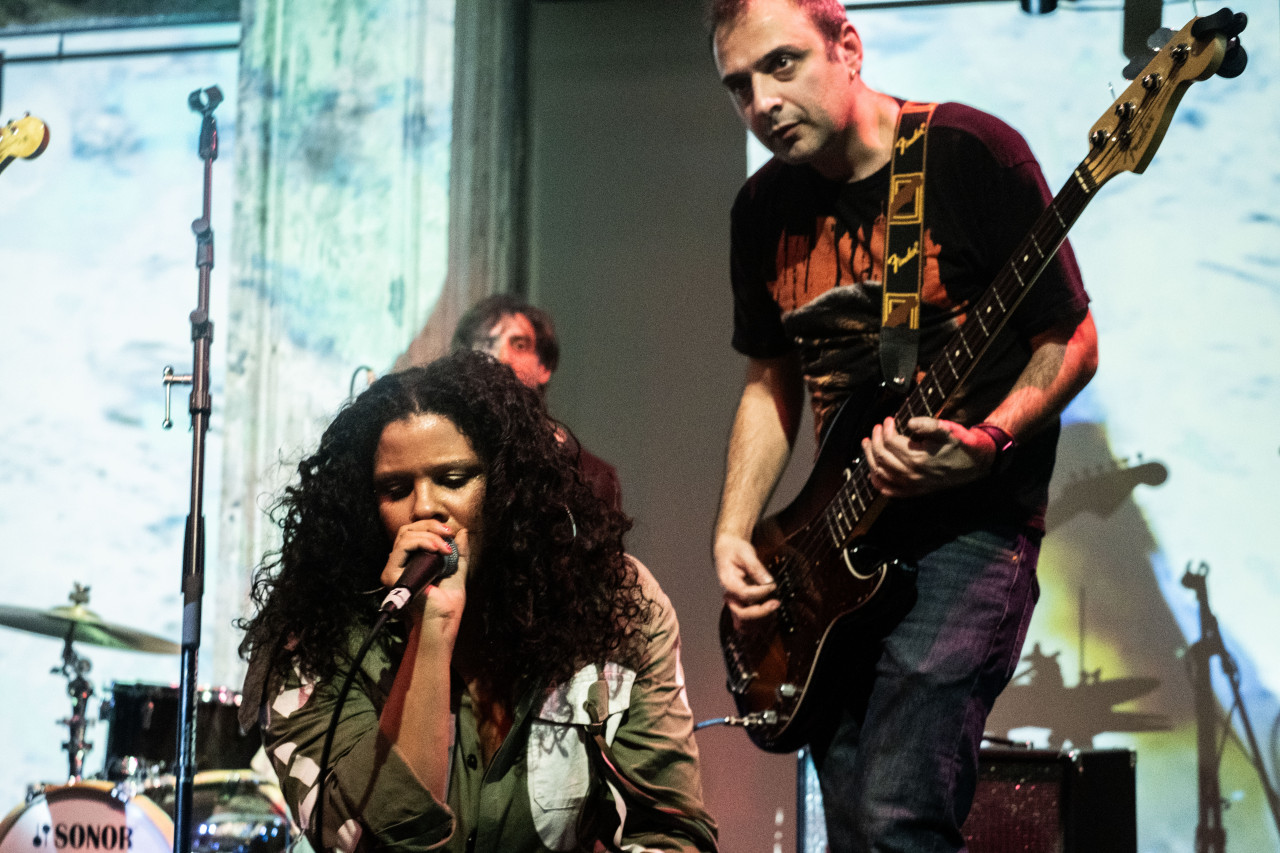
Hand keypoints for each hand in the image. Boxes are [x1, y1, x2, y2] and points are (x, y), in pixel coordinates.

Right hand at [381, 521, 470, 623]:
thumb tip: (462, 532)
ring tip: (445, 547)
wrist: (444, 618)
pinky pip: (402, 547)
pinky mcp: (391, 574)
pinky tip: (437, 549)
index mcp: (412, 562)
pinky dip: (421, 542)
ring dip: (429, 535)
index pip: (414, 533)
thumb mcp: (457, 569)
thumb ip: (459, 551)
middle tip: (448, 533)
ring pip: (404, 536)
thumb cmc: (449, 601)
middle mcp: (400, 564)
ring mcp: (394, 569)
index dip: (431, 526)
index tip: (451, 532)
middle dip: (430, 525)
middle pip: (407, 530)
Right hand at [713, 533, 778, 626]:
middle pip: (742, 614)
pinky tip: (769, 612)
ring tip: (774, 606)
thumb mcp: (745, 553)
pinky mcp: (740, 605)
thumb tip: (768, 582)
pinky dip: (757, 622)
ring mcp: (734, 602)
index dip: (761, 592)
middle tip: (776, 603)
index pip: (744, 594)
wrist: (727, 551)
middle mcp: (729, 596)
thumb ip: (756, 568)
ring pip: (744, 622)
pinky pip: (746, 622)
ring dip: (761, 619)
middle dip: (761, 612)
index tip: (773, 586)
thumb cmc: (735, 551)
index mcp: (728, 582)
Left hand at [860, 416, 996, 497]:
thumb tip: (909, 422)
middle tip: (876, 428)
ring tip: (867, 443)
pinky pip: (889, 490)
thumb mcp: (947, 430)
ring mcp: (911, 485)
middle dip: (875, 440)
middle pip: (882, 456)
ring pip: (881, 473)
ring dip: (870, 457)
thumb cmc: (960, 445)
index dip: (886, 429)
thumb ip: (928, 424)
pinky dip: (877, 482)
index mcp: (918, 458)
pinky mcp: (914, 492)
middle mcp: (912, 474)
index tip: (888, 420)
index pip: (891, 442)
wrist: (975, 465)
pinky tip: (872, 472)